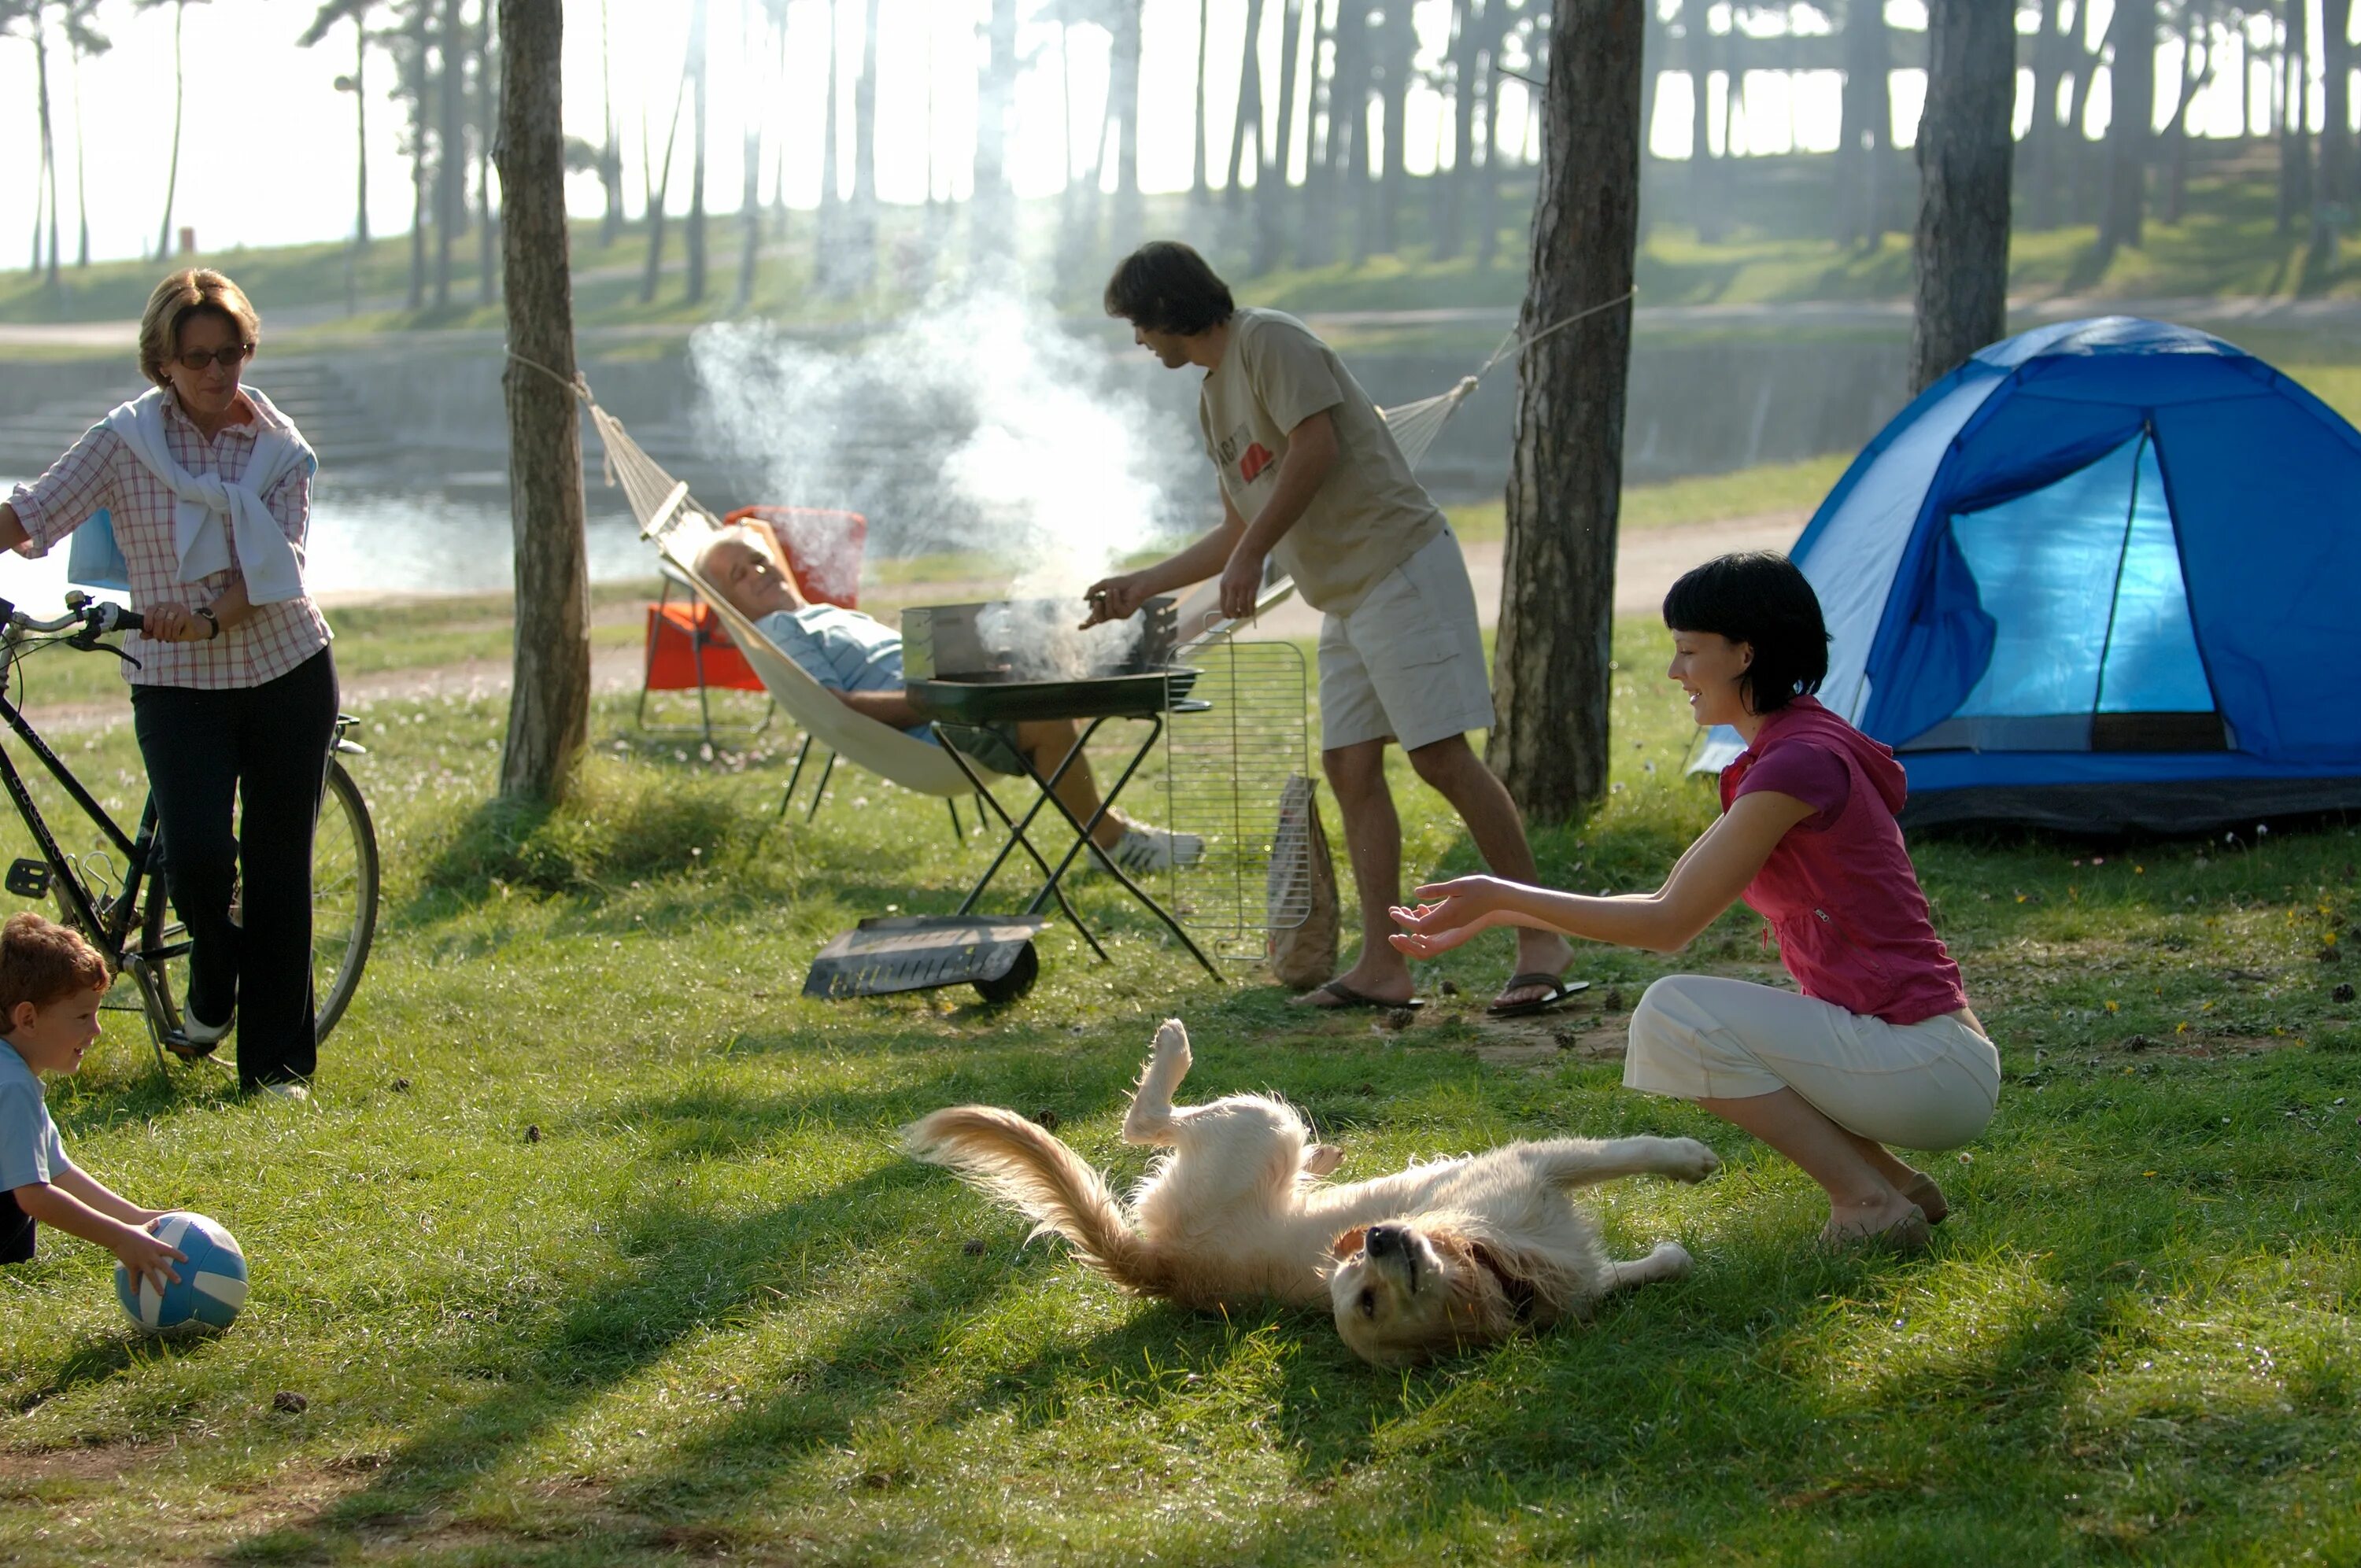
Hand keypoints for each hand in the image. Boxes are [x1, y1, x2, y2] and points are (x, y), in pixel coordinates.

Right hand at [112, 1220, 185, 1297]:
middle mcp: (150, 1255)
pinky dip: (134, 1286)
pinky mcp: (131, 1266)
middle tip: (179, 1281)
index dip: (179, 1255)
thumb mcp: (145, 1227)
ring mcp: (141, 1262)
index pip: (170, 1251)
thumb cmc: (132, 1230)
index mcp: (155, 1245)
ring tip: (162, 1294)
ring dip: (156, 1285)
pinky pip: (133, 1278)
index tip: (187, 1260)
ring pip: (150, 1276)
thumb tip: (158, 1220)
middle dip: (172, 1274)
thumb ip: (152, 1225)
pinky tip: (135, 1294)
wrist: (118, 1236)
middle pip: (163, 1266)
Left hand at [141, 602, 202, 642]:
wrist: (192, 630)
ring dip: (166, 633)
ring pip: (167, 621)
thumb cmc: (175, 629)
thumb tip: (141, 636)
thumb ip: (151, 633)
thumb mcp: (161, 631)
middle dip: (157, 630)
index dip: (147, 620)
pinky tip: (175, 637)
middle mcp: (168, 604)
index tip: (148, 630)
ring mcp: (177, 608)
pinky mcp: (186, 613)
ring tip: (168, 639)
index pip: (150, 610)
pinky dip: (174, 633)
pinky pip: (176, 624)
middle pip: (158, 617)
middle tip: (159, 638)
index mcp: (159, 606)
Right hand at [1080, 572, 1150, 629]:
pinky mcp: (1125, 615)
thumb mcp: (1104, 584)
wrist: (1136, 582)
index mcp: (1104, 606)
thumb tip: (1084, 599)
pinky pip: (1115, 610)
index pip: (1094, 617)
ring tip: (1111, 590)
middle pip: (1098, 619)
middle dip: (1096, 611)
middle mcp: (1111, 612)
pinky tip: (1118, 592)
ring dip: (1107, 601)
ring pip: (1106, 615)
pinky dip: (1114, 599)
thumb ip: (1093, 590)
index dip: (1087, 624)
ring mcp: (1118, 615)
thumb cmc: (1121, 582)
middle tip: (1097, 602)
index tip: (1079, 628)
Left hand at [1218, 546, 1266, 619]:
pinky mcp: (1252, 586)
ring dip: (1245, 614)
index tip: (1232, 616)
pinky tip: (1253, 610)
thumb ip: (1229, 588)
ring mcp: (1242, 587)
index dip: (1227, 614)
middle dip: (1236, 616)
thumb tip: (1233, 602)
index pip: (1223, 606)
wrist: (1249, 552)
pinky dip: (1252, 609)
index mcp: (1223, 585)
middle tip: (1241, 615)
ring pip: (1242, 607)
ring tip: (1248, 613)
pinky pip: (1251, 602)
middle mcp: (1231, 587)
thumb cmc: (1239, 563)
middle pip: (1231, 609)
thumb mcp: (1229, 575)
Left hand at [1386, 874, 1518, 958]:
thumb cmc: (1482, 888)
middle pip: (1421, 935)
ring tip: (1401, 911)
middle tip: (1392, 915)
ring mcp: (1453, 926)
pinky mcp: (1456, 923)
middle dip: (1405, 928)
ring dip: (1413, 925)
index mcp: (1448, 917)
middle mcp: (1449, 926)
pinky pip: (1436, 928)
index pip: (1419, 927)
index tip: (1392, 911)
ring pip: (1428, 933)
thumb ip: (1436, 890)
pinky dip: (1424, 920)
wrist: (1502, 898)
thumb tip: (1415, 894)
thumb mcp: (1458, 885)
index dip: (1403, 920)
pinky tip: (1419, 908)